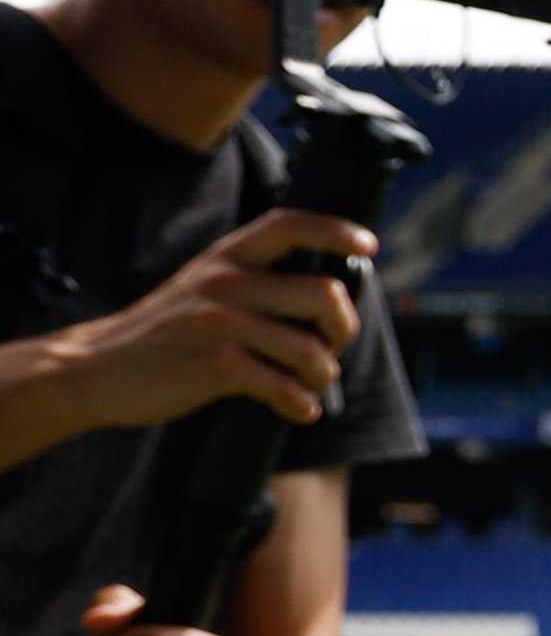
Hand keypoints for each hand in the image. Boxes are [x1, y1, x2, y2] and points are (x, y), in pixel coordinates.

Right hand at [47, 210, 367, 430]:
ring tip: (310, 385)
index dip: (336, 230)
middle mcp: (226, 282)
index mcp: (226, 257)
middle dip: (344, 329)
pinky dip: (300, 404)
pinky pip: (283, 386)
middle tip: (333, 348)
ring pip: (311, 348)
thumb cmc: (165, 333)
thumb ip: (255, 281)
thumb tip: (330, 296)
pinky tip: (297, 410)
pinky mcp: (214, 365)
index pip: (290, 225)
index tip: (369, 246)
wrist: (97, 369)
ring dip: (323, 374)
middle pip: (325, 293)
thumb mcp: (204, 287)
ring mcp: (220, 323)